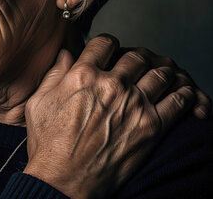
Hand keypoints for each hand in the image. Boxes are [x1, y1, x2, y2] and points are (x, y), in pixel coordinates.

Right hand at [23, 35, 205, 198]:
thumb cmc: (48, 145)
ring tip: (160, 77)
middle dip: (139, 57)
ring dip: (163, 72)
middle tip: (139, 64)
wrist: (63, 181)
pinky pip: (179, 100)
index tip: (112, 51)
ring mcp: (134, 104)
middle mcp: (111, 85)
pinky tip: (181, 93)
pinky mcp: (151, 126)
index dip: (110, 44)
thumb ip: (53, 74)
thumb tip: (65, 54)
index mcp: (82, 75)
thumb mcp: (39, 103)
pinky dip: (184, 93)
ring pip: (161, 74)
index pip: (106, 42)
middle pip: (137, 56)